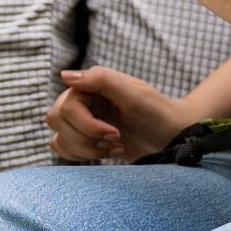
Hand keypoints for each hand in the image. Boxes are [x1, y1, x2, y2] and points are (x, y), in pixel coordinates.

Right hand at [45, 65, 191, 161]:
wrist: (173, 137)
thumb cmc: (158, 113)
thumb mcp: (134, 94)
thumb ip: (100, 80)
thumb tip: (64, 76)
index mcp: (91, 84)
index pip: (67, 106)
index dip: (87, 124)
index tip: (116, 133)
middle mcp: (83, 99)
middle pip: (57, 120)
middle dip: (86, 137)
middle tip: (115, 138)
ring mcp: (82, 119)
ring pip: (58, 138)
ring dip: (86, 148)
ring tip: (114, 146)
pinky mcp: (85, 138)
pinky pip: (63, 148)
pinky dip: (83, 155)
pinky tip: (109, 152)